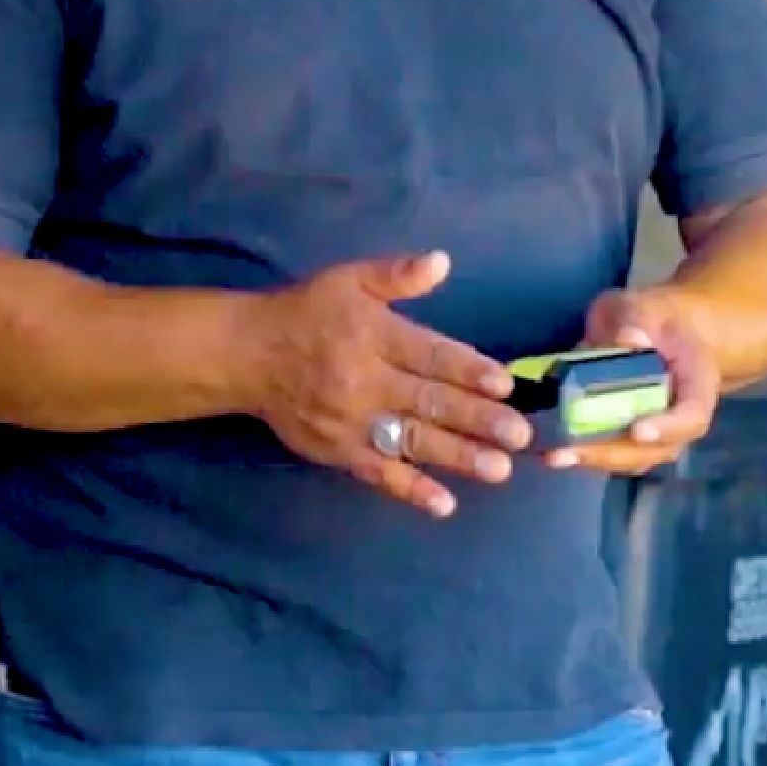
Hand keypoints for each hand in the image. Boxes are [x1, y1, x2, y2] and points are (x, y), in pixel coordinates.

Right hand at [241, 251, 533, 517]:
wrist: (247, 355)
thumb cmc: (307, 313)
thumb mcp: (348, 279)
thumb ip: (396, 275)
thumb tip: (443, 262)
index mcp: (372, 335)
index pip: (429, 355)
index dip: (468, 369)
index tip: (505, 384)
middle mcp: (365, 380)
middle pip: (428, 402)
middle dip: (477, 420)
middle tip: (519, 436)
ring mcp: (352, 422)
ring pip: (411, 441)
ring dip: (457, 457)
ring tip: (498, 469)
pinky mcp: (337, 451)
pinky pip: (378, 473)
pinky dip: (410, 489)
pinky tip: (443, 503)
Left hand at [544, 290, 722, 475]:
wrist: (660, 332)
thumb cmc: (654, 317)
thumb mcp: (644, 306)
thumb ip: (635, 318)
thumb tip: (628, 340)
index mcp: (697, 383)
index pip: (693, 415)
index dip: (668, 427)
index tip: (638, 430)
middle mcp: (682, 418)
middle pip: (658, 449)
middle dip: (614, 453)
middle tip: (571, 452)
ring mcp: (659, 434)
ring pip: (633, 459)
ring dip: (595, 460)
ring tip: (554, 456)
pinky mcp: (631, 438)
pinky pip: (613, 454)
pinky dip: (584, 454)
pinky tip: (551, 449)